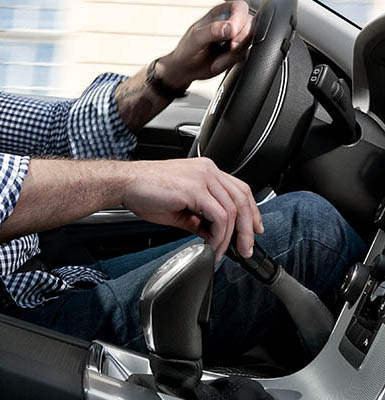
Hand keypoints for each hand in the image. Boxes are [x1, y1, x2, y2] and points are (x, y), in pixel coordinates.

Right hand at [123, 157, 263, 260]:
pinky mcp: (194, 189)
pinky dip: (219, 235)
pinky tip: (212, 245)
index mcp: (207, 171)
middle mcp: (208, 171)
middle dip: (248, 228)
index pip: (240, 190)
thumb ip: (200, 220)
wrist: (125, 183)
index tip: (255, 229)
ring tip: (222, 251)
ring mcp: (203, 178)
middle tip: (246, 249)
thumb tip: (213, 235)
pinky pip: (219, 216)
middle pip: (242, 199)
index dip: (252, 211)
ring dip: (231, 236)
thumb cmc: (147, 191)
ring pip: (233, 210)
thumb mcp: (180, 209)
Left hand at [157, 1, 254, 89]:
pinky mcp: (236, 53)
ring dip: (233, 54)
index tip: (232, 32)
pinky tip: (217, 64)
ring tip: (216, 61)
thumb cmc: (188, 50)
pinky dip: (230, 63)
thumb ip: (212, 31)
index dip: (240, 19)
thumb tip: (230, 28)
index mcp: (221, 12)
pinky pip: (243, 56)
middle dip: (241, 39)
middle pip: (250, 24)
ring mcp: (235, 39)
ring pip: (248, 42)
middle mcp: (231, 23)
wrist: (186, 69)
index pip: (240, 8)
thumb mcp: (196, 38)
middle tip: (230, 48)